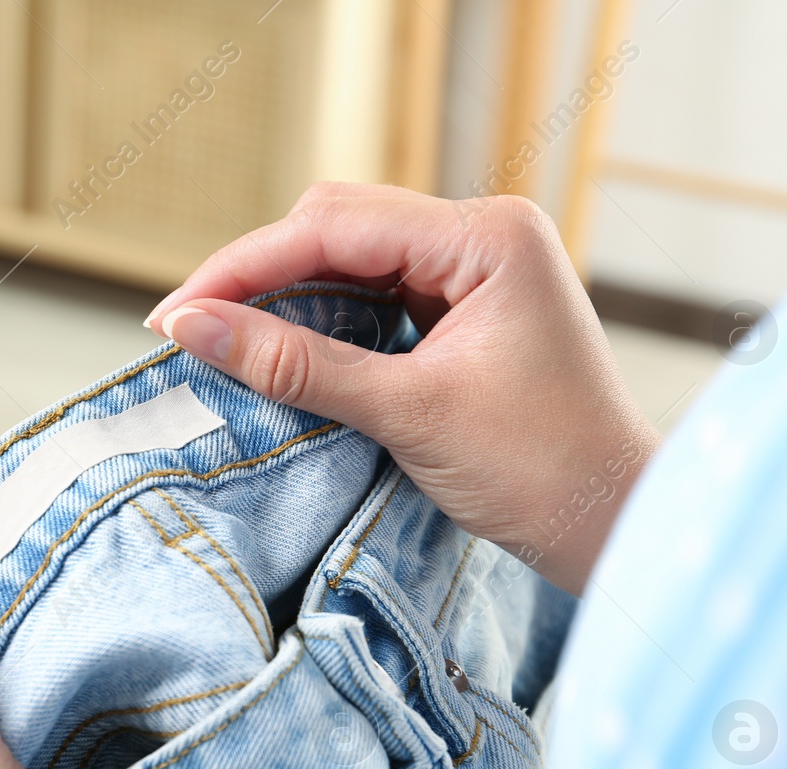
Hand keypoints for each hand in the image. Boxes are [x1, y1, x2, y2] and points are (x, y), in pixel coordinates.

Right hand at [146, 183, 659, 594]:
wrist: (611, 524)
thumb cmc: (539, 471)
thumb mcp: (408, 413)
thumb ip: (298, 364)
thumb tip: (193, 328)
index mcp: (487, 236)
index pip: (335, 225)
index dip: (245, 267)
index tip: (175, 314)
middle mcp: (483, 235)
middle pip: (336, 227)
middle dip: (258, 275)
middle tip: (188, 330)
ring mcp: (474, 271)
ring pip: (348, 260)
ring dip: (285, 298)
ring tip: (221, 341)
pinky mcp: (464, 310)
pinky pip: (373, 296)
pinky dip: (322, 322)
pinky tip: (279, 351)